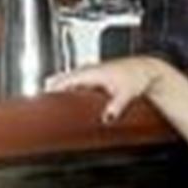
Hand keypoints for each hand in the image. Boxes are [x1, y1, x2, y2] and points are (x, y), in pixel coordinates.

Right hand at [45, 56, 162, 123]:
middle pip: (62, 78)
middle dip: (51, 89)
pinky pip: (75, 81)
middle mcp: (89, 70)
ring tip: (49, 102)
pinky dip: (67, 87)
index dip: (52, 88)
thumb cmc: (137, 76)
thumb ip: (116, 106)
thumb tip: (106, 118)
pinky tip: (68, 97)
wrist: (147, 70)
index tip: (42, 98)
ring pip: (68, 79)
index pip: (65, 79)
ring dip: (58, 88)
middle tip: (40, 103)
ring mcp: (91, 72)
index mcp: (92, 72)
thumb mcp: (127, 93)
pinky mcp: (95, 76)